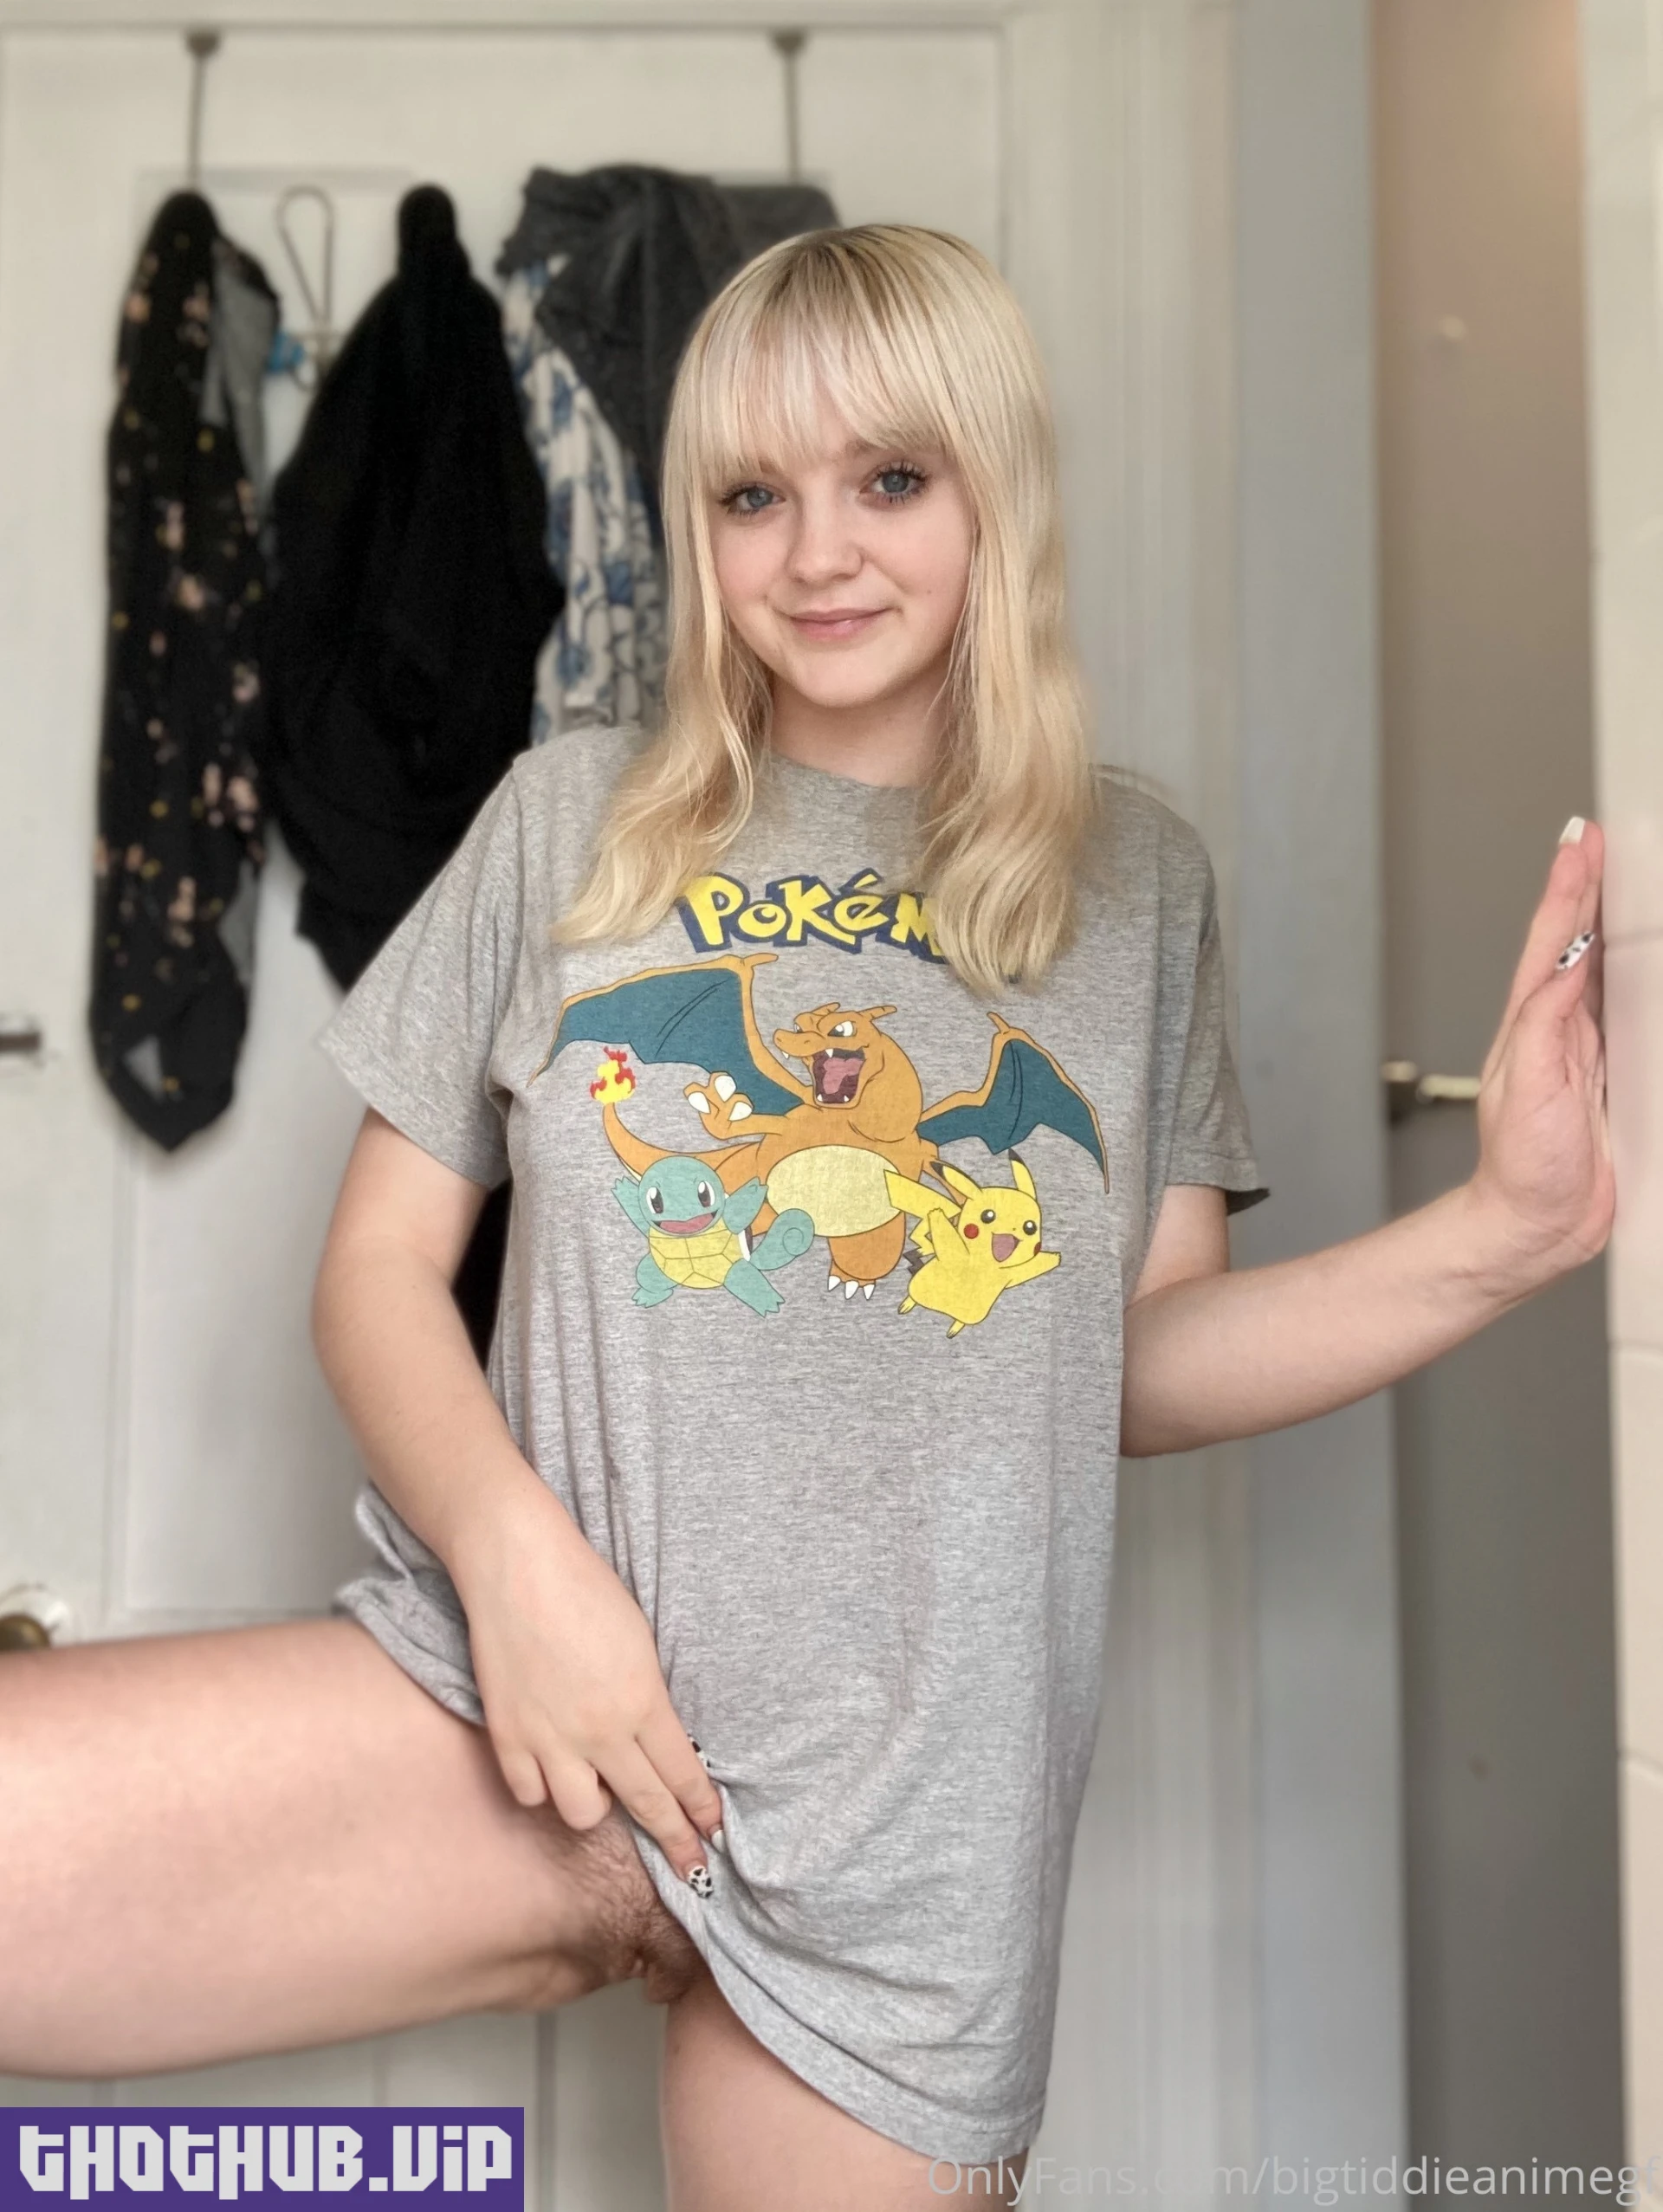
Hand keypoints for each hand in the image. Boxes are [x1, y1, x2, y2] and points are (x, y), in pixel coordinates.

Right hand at [449, 1481, 722, 1887]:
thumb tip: (655, 1742)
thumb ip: (648, 1698)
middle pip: (646, 1804)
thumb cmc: (586, 1589)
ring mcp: (550, 1738)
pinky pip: (529, 1793)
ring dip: (594, 1805)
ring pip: (582, 1813)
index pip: (681, 1774)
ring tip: (597, 1784)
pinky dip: (541, 1787)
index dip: (700, 1809)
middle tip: (692, 1866)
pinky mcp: (507, 1736)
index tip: (713, 1833)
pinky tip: (548, 1768)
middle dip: (676, 1841)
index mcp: (642, 1699)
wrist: (518, 1565)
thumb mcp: (639, 1642)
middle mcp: (600, 1730)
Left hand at [1467, 819, 1613, 1290]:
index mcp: (1532, 1025)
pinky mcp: (1615, 1077)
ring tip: (1620, 877)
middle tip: (1597, 838)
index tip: (1579, 843)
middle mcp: (1558, 1030)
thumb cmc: (1521, 1169)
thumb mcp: (1526, 1090)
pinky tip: (1649, 960)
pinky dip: (1639, 978)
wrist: (1537, 1226)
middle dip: (1587, 888)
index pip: (1551, 941)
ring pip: (1603, 970)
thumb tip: (1564, 965)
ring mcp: (1587, 1051)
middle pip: (1576, 942)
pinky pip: (1631, 1013)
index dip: (1566, 889)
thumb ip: (1544, 1027)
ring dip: (1611, 923)